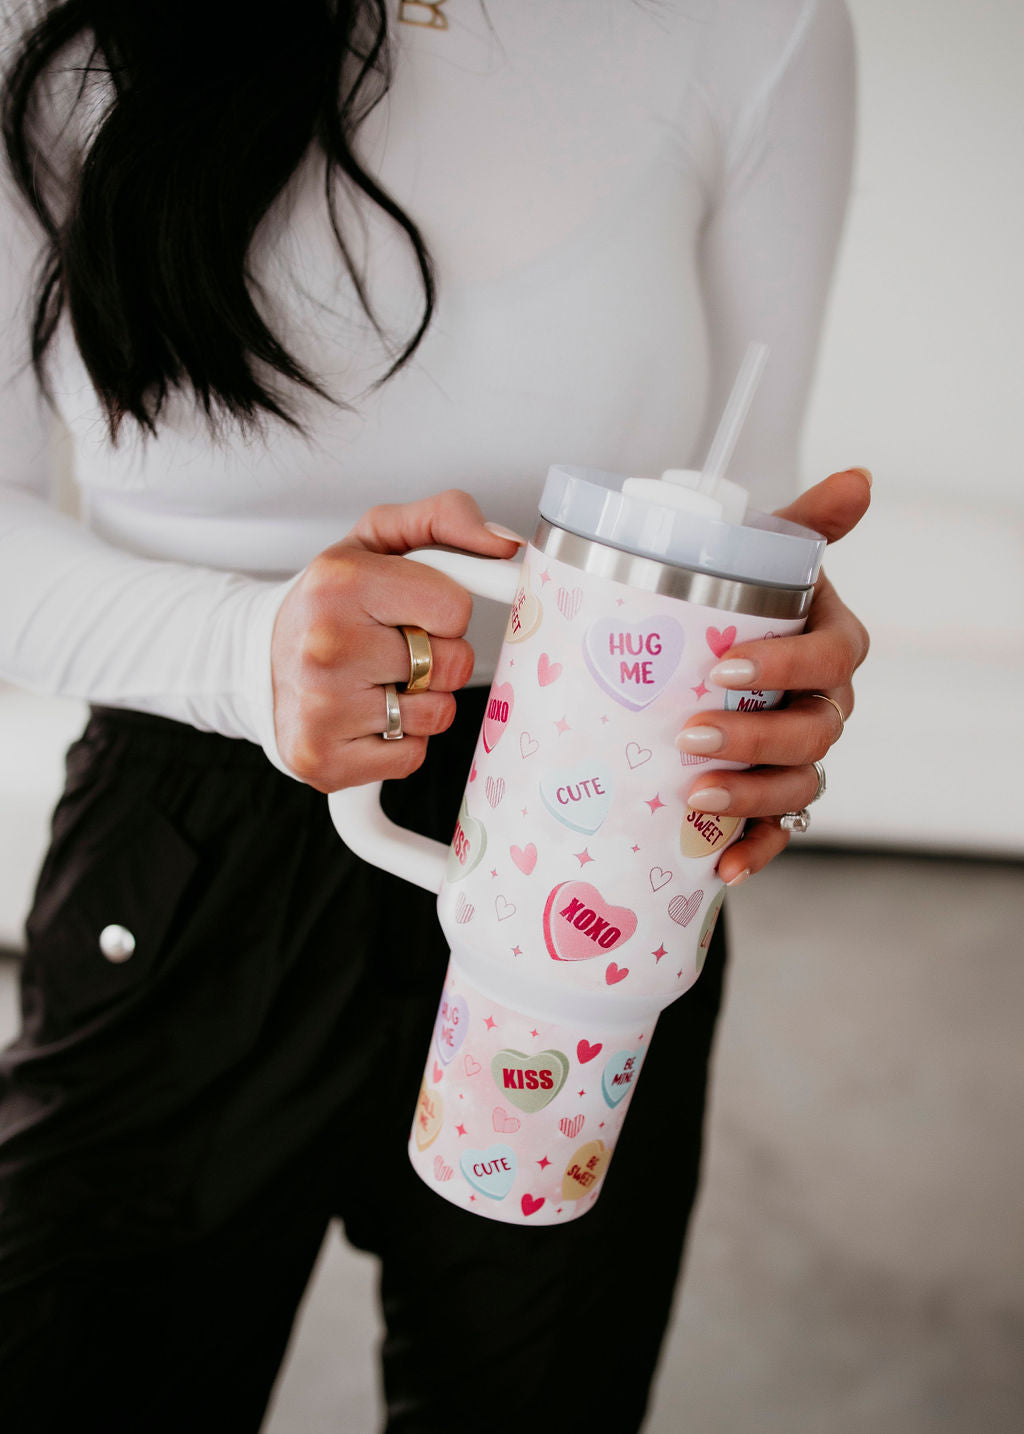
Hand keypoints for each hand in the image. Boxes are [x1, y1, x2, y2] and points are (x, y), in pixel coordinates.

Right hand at [270, 490, 523, 791]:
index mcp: (341, 583)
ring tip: (379, 681)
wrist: (260, 659)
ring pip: (437, 715)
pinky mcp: (324, 760)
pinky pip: (413, 756)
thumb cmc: (331, 602)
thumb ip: (445, 518)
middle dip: (438, 656)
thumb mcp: (378, 539)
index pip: (456, 608)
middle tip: (395, 648)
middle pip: (454, 664)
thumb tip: (505, 545)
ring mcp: (323, 709)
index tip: (410, 610)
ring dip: (422, 701)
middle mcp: (327, 646)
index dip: (444, 611)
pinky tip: (366, 717)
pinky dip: (401, 741)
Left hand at [679, 467, 871, 883]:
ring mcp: (802, 751)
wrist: (706, 652)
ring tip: (694, 796)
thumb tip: (860, 477)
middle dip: (756, 737)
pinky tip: (722, 865)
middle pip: (815, 729)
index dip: (787, 666)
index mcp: (829, 643)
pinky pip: (781, 831)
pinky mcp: (773, 794)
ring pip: (800, 782)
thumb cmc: (738, 601)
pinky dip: (755, 850)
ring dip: (752, 796)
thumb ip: (804, 523)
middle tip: (690, 734)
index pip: (832, 657)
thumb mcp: (762, 558)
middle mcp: (826, 701)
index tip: (725, 665)